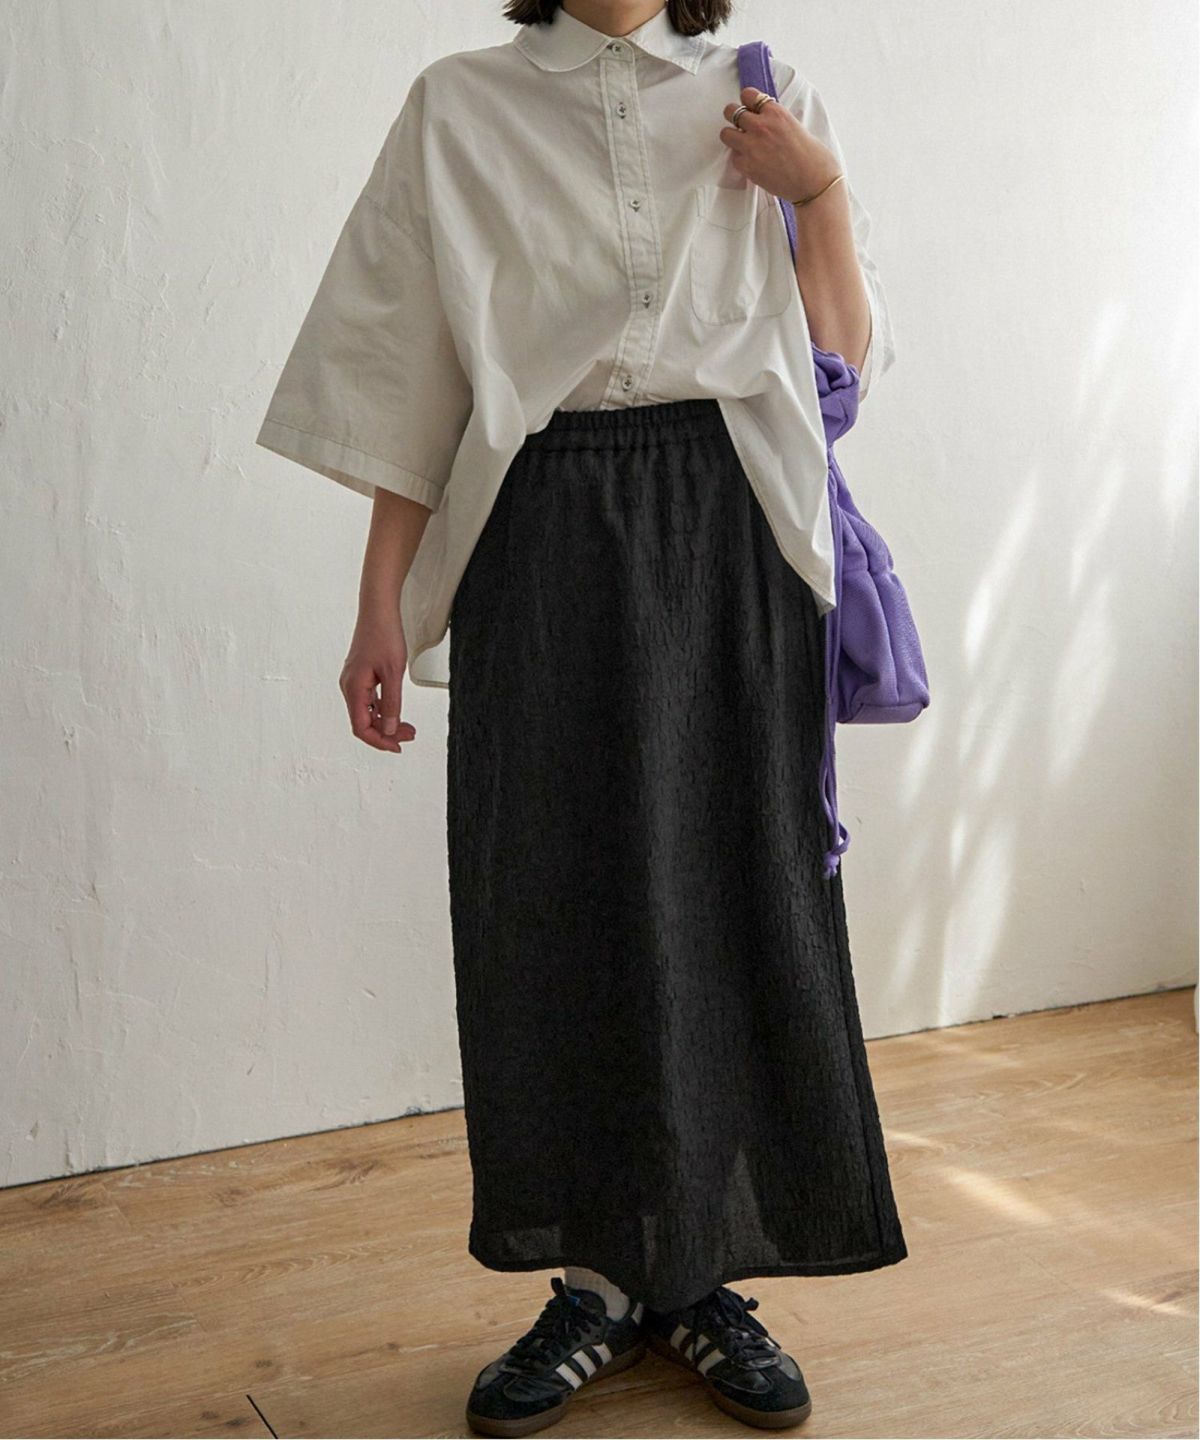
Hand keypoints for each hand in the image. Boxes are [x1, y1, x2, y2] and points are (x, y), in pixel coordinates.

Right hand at [339, 613, 416, 753]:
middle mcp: (349, 687)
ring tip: (408, 727)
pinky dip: (383, 710)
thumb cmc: (384, 634)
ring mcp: (354, 681)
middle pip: (364, 722)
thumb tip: (388, 729)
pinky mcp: (360, 676)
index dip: (379, 741)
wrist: (378, 609)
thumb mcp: (393, 672)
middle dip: (386, 732)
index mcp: (354, 688)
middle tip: (410, 735)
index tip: (397, 746)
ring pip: (367, 712)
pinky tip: (396, 711)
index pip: (361, 727)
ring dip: (386, 722)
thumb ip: (392, 703)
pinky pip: (369, 701)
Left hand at [719, 87, 840, 203]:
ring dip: (733, 137)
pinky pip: (734, 157)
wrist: (814, 182)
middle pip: (731, 111)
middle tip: (740, 125)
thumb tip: (764, 119)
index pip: (748, 95)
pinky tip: (752, 161)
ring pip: (726, 134)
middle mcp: (761, 126)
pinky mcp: (747, 166)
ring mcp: (751, 146)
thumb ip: (776, 120)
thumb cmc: (812, 157)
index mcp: (776, 112)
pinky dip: (740, 159)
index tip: (748, 108)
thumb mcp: (795, 126)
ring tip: (742, 143)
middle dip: (734, 117)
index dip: (747, 102)